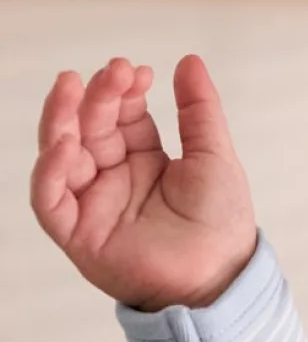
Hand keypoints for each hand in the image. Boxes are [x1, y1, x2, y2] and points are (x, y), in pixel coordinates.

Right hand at [31, 54, 256, 311]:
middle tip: (116, 73)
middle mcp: (113, 180)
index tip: (137, 71)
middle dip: (98, 96)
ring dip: (61, 118)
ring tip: (74, 86)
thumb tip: (189, 61)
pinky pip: (49, 200)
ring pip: (59, 154)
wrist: (222, 280)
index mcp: (143, 162)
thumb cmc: (222, 226)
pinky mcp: (79, 235)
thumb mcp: (214, 156)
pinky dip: (51, 171)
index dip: (122, 90)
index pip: (119, 116)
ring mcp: (93, 206)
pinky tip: (67, 145)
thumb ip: (200, 110)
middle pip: (89, 127)